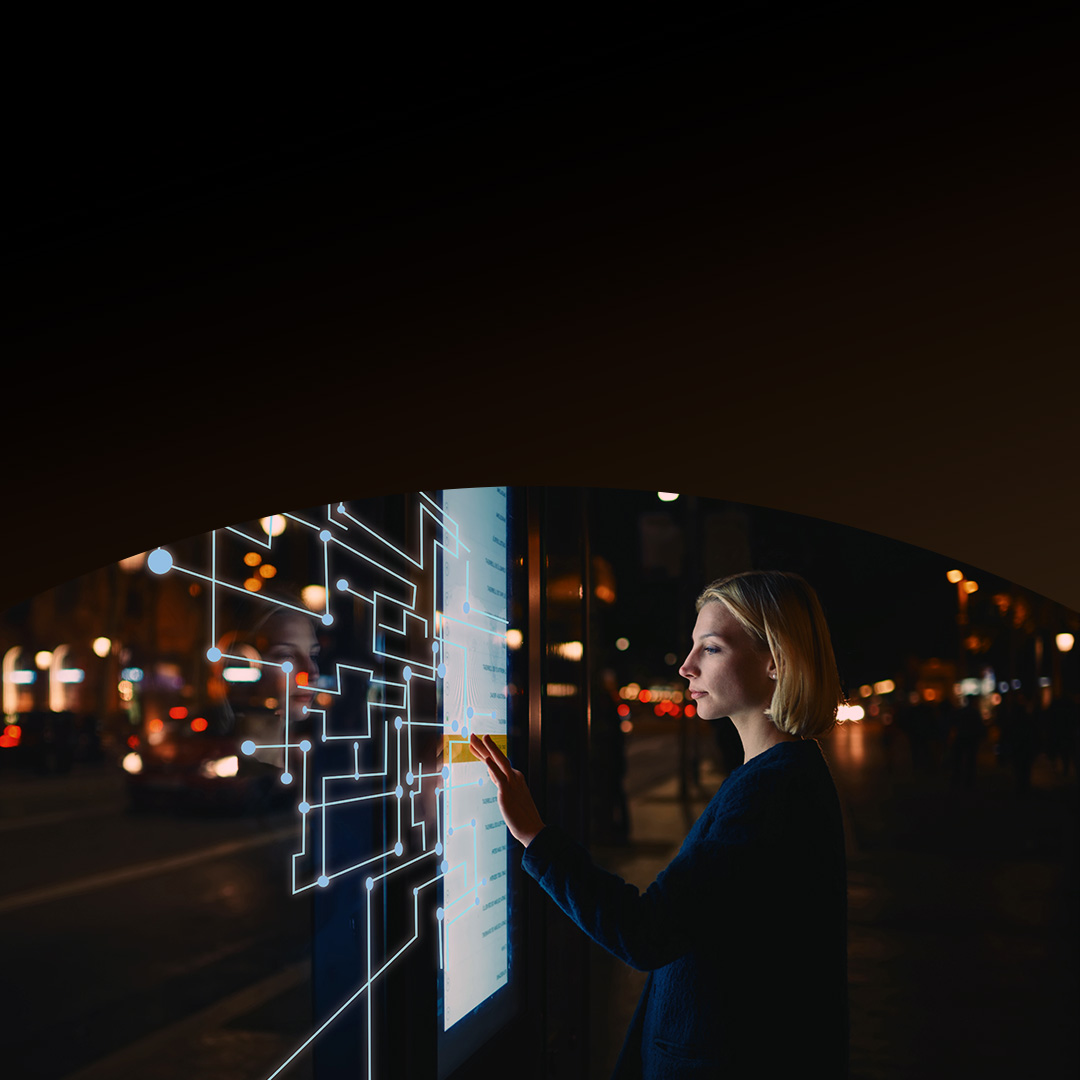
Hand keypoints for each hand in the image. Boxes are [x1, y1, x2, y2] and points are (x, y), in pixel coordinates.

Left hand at [468, 733, 544, 847]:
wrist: (532, 828)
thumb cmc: (521, 815)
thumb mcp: (510, 795)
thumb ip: (502, 783)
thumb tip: (493, 774)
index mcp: (515, 777)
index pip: (497, 762)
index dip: (484, 753)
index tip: (475, 745)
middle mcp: (514, 776)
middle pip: (497, 757)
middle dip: (484, 745)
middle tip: (472, 735)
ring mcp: (511, 783)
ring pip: (499, 761)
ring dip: (488, 748)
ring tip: (479, 737)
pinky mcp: (507, 792)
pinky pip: (499, 777)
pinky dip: (493, 766)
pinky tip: (487, 758)